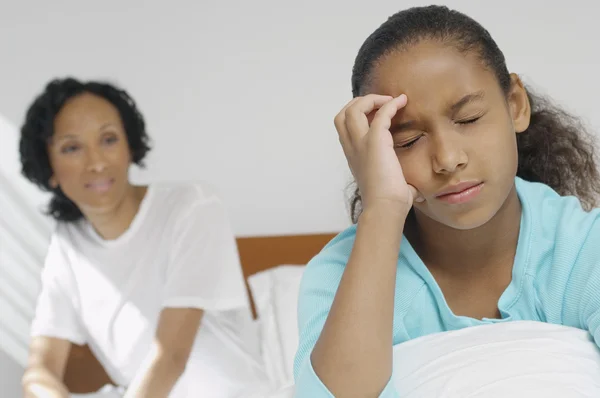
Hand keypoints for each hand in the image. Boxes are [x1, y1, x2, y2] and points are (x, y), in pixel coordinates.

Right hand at [334, 94, 417, 212]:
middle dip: (359, 103)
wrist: (386, 208)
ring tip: (389, 100)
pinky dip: (391, 104)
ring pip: (353, 109)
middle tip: (381, 104)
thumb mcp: (391, 189)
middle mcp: (352, 149)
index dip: (358, 116)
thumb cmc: (390, 204)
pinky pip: (380, 113)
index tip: (378, 114)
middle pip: (343, 114)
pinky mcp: (375, 141)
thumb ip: (400, 185)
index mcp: (354, 157)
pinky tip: (403, 102)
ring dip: (371, 100)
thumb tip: (418, 194)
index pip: (345, 128)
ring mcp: (361, 144)